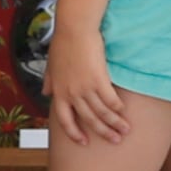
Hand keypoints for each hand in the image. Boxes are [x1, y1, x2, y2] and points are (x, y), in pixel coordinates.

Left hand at [45, 20, 134, 146]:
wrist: (74, 29)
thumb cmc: (63, 43)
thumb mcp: (51, 65)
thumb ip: (49, 81)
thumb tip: (45, 92)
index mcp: (58, 92)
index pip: (65, 121)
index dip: (75, 133)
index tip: (84, 141)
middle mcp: (71, 94)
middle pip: (88, 120)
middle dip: (103, 132)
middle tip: (114, 140)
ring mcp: (85, 88)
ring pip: (101, 112)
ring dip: (114, 123)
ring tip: (125, 129)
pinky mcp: (99, 79)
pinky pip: (110, 99)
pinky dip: (118, 107)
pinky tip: (124, 110)